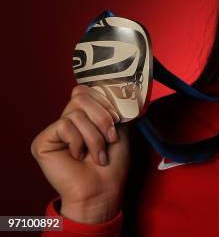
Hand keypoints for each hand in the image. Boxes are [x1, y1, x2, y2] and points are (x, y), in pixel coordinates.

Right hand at [31, 85, 129, 223]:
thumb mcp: (119, 128)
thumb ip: (111, 107)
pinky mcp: (43, 140)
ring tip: (97, 154)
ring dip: (94, 136)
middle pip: (82, 95)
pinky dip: (78, 141)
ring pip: (76, 113)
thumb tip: (115, 87)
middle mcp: (70, 119)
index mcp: (87, 115)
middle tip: (109, 139)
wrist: (103, 188)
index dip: (106, 102)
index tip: (118, 119)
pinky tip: (78, 156)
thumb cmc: (113, 163)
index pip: (90, 90)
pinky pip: (64, 125)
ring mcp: (56, 129)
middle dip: (102, 118)